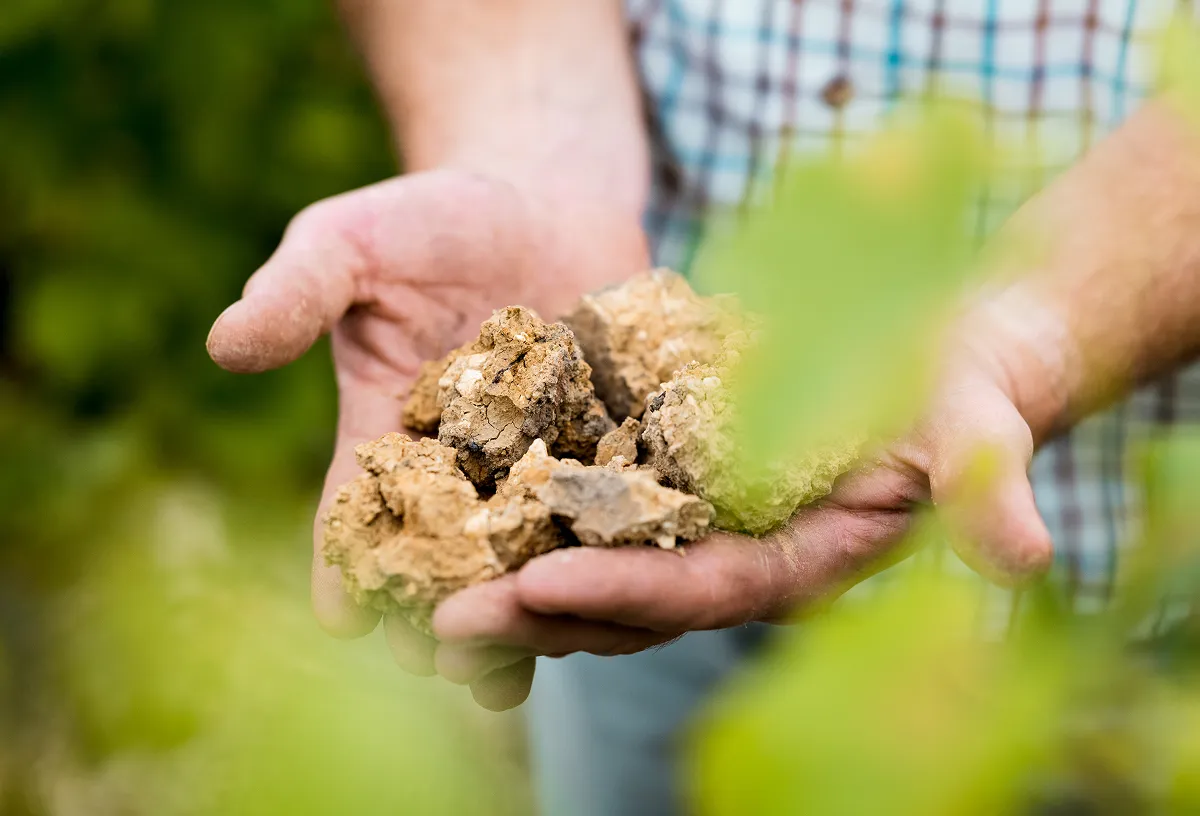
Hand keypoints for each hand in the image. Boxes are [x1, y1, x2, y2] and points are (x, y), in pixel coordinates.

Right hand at [206, 168, 648, 709]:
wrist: (547, 194)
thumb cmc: (436, 218)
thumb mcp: (353, 243)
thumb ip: (296, 292)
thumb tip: (223, 347)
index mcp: (388, 436)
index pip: (358, 514)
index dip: (347, 567)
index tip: (344, 620)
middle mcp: (463, 469)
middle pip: (445, 560)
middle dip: (439, 615)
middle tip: (443, 665)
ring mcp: (540, 466)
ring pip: (528, 557)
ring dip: (521, 613)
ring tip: (520, 667)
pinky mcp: (609, 450)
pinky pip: (610, 508)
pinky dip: (609, 551)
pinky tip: (620, 592)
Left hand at [429, 300, 1060, 685]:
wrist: (932, 350)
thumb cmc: (959, 379)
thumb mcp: (981, 417)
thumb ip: (989, 483)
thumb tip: (1028, 557)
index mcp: (807, 559)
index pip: (708, 591)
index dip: (627, 593)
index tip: (536, 587)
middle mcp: (742, 560)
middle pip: (630, 600)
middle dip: (537, 614)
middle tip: (440, 624)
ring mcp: (699, 531)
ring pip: (595, 571)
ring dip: (511, 586)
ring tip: (419, 599)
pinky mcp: (668, 489)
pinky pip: (588, 514)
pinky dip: (526, 522)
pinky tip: (452, 523)